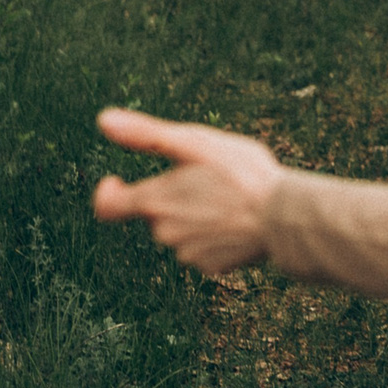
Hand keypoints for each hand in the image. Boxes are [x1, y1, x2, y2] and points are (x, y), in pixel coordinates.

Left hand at [92, 107, 283, 273]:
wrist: (284, 217)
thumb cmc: (242, 175)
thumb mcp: (195, 143)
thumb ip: (146, 134)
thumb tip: (103, 120)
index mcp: (155, 200)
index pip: (108, 205)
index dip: (109, 192)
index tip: (117, 182)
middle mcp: (164, 231)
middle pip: (154, 214)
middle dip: (172, 199)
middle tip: (209, 181)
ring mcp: (187, 253)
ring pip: (180, 231)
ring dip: (195, 217)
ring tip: (230, 201)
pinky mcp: (211, 267)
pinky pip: (202, 250)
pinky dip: (214, 237)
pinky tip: (238, 223)